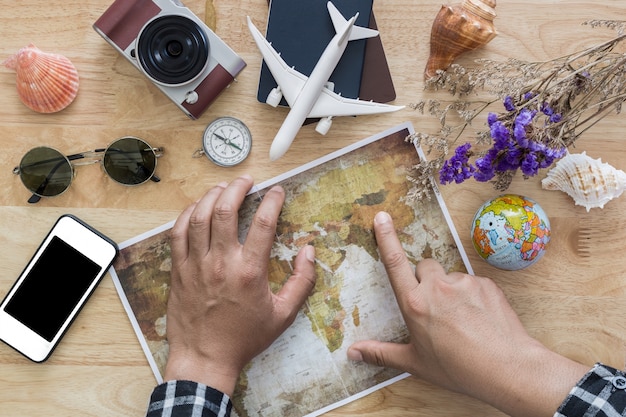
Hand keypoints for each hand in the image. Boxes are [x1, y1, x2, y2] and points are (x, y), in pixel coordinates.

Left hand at [164, 175, 316, 395]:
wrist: (205, 359)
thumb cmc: (244, 338)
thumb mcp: (283, 315)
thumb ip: (302, 282)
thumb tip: (309, 252)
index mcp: (249, 271)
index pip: (263, 223)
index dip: (272, 200)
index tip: (277, 191)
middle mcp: (221, 262)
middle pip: (225, 210)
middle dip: (237, 188)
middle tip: (247, 180)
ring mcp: (196, 265)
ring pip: (199, 217)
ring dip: (211, 196)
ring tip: (223, 187)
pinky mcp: (179, 271)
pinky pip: (178, 234)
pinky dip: (187, 215)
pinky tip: (196, 208)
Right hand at [348, 211, 587, 416]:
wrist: (507, 368)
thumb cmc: (458, 369)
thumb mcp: (415, 362)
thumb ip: (381, 353)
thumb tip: (353, 352)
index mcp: (415, 304)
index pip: (395, 263)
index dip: (386, 238)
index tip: (381, 218)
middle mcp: (437, 288)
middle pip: (424, 267)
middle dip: (425, 279)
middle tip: (434, 308)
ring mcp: (464, 283)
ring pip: (450, 276)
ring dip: (451, 290)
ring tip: (462, 320)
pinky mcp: (486, 284)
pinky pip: (473, 283)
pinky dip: (472, 296)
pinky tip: (478, 318)